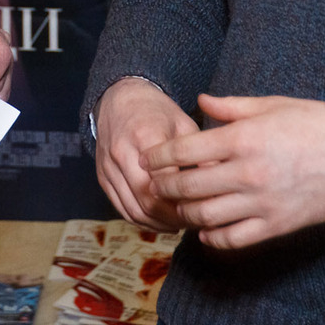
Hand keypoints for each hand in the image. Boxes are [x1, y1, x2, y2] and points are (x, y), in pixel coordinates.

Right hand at [93, 77, 197, 231]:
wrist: (120, 99)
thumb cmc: (156, 112)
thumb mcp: (184, 125)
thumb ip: (201, 154)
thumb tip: (221, 183)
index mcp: (145, 137)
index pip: (166, 182)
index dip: (186, 202)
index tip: (204, 209)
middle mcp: (122, 153)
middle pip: (147, 202)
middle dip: (173, 219)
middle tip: (194, 222)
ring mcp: (108, 167)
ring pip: (133, 210)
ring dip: (158, 224)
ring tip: (180, 225)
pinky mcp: (102, 177)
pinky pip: (121, 209)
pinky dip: (142, 220)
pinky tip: (160, 221)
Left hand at [144, 94, 324, 249]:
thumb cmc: (317, 123)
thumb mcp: (272, 105)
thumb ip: (231, 107)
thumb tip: (201, 100)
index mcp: (243, 139)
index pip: (185, 151)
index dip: (160, 156)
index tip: (149, 160)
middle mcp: (247, 173)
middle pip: (188, 186)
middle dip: (164, 186)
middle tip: (154, 185)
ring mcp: (261, 203)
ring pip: (205, 216)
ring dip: (184, 213)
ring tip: (176, 207)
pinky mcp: (276, 225)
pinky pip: (233, 239)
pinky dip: (212, 237)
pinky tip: (204, 230)